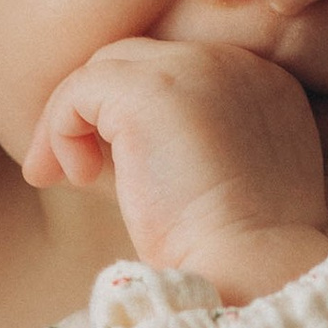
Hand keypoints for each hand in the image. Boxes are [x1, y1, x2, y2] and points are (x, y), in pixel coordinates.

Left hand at [22, 38, 327, 303]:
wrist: (253, 266)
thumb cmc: (241, 251)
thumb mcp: (229, 184)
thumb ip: (193, 149)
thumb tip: (120, 151)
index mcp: (265, 85)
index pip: (182, 75)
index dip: (138, 117)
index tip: (116, 166)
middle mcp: (237, 63)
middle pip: (141, 60)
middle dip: (98, 110)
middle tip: (74, 170)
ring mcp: (196, 68)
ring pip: (107, 68)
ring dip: (72, 121)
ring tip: (67, 178)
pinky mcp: (151, 90)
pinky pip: (81, 89)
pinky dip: (61, 130)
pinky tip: (75, 179)